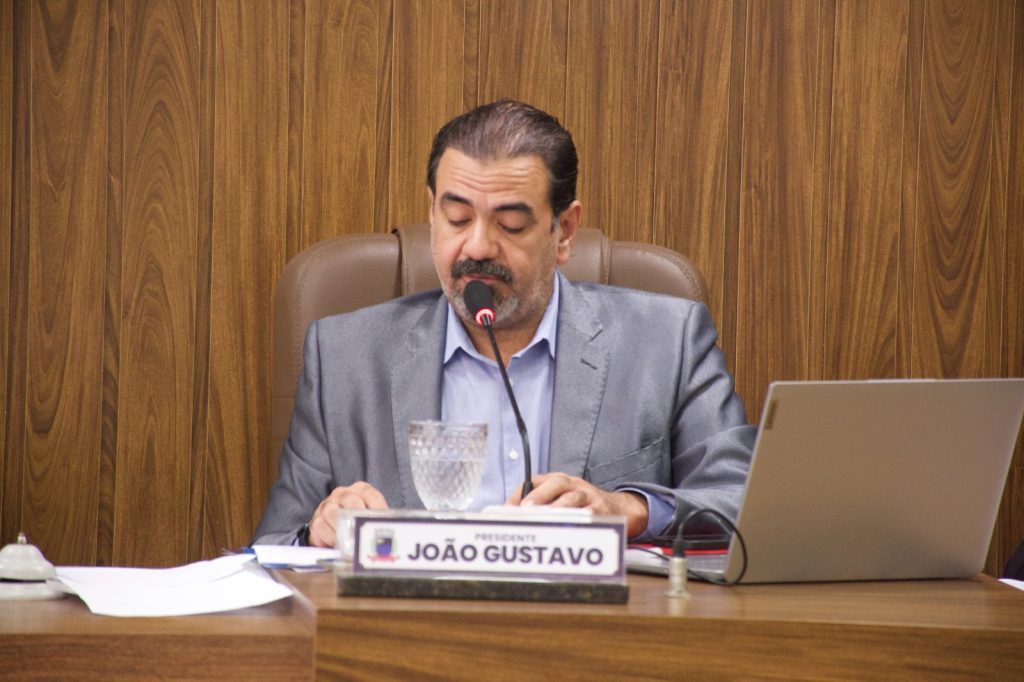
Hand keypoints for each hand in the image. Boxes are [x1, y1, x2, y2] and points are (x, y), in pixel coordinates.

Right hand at [307, 482, 387, 546]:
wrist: (333, 529)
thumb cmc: (356, 522)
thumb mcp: (370, 518)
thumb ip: (378, 521)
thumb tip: (392, 530)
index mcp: (360, 490)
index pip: (371, 495)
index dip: (378, 509)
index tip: (383, 523)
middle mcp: (342, 494)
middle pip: (350, 501)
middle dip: (358, 518)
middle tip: (364, 534)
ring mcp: (327, 505)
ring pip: (332, 512)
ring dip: (342, 530)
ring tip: (352, 543)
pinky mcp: (315, 519)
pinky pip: (321, 526)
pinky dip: (330, 538)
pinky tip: (337, 545)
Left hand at [505, 473, 649, 538]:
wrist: (620, 508)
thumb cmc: (583, 506)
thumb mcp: (562, 500)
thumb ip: (541, 506)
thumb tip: (512, 520)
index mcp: (559, 481)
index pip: (535, 480)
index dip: (520, 492)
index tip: (507, 509)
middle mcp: (573, 485)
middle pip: (555, 484)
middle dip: (539, 495)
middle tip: (525, 508)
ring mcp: (588, 496)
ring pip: (573, 497)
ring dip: (558, 507)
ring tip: (548, 517)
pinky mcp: (602, 510)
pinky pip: (592, 513)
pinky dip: (584, 517)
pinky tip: (575, 523)